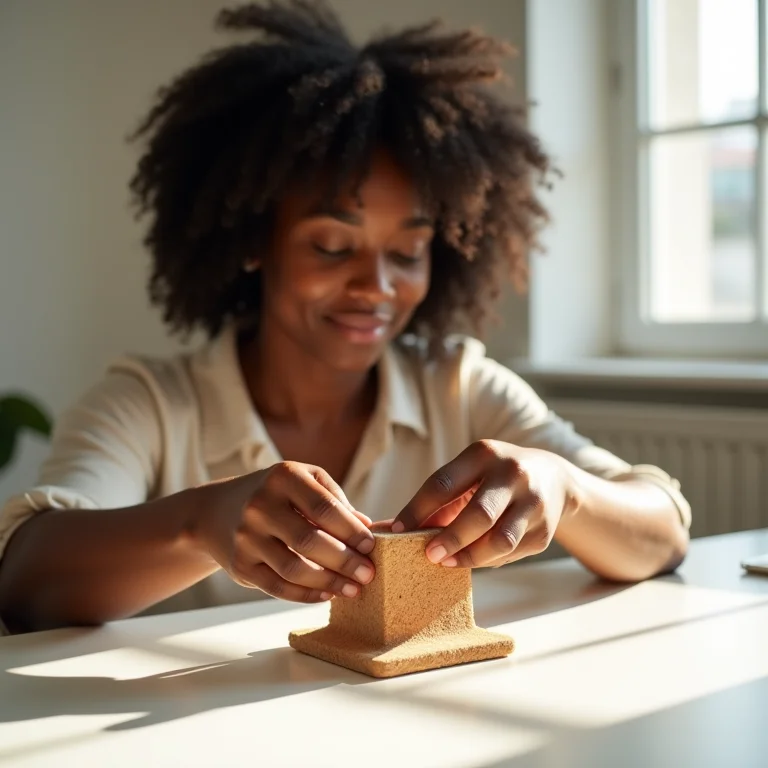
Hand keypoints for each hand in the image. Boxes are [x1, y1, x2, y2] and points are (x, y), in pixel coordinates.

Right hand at [192, 462, 375, 602]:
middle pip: (310, 541)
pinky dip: (306, 594)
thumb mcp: (302, 480)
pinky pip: (277, 586)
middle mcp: (260, 505)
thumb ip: (334, 499)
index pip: (325, 507)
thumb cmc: (274, 494)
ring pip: (294, 568)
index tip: (371, 546)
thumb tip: (369, 528)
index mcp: (283, 477)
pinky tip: (327, 594)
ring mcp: (246, 536)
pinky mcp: (239, 565)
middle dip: (345, 561)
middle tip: (369, 574)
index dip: (352, 530)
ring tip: (353, 589)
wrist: (215, 511)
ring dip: (329, 583)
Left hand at [392, 440, 575, 567]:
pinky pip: (511, 554)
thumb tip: (386, 530)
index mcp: (483, 454)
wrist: (553, 478)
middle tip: (429, 555)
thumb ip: (434, 502)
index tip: (396, 531)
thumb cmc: (492, 479)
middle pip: (479, 514)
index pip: (443, 483)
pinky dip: (489, 560)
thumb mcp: (468, 476)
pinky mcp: (544, 529)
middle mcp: (512, 473)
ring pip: (500, 540)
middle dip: (450, 538)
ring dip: (470, 557)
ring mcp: (533, 501)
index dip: (417, 510)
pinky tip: (477, 558)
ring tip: (449, 563)